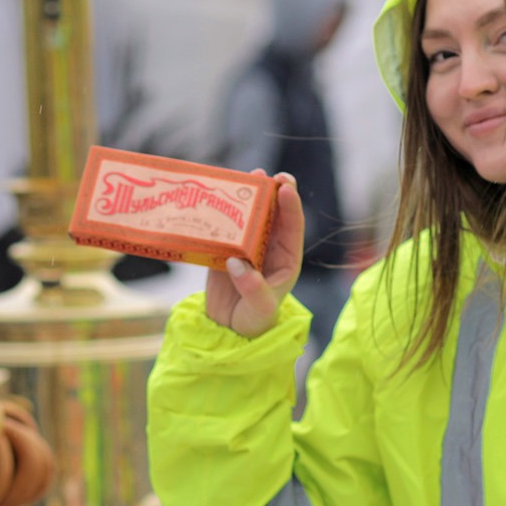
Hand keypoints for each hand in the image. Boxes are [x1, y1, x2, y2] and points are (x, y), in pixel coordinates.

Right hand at [204, 173, 305, 338]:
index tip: (284, 186)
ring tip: (241, 177)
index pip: (292, 226)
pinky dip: (219, 214)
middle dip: (269, 192)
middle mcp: (268, 248)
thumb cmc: (255, 321)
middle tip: (262, 174)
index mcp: (286, 258)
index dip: (290, 204)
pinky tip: (213, 199)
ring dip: (245, 197)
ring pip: (248, 217)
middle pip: (271, 214)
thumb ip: (253, 288)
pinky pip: (223, 228)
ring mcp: (246, 247)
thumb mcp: (260, 309)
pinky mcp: (224, 251)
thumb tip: (238, 263)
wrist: (230, 331)